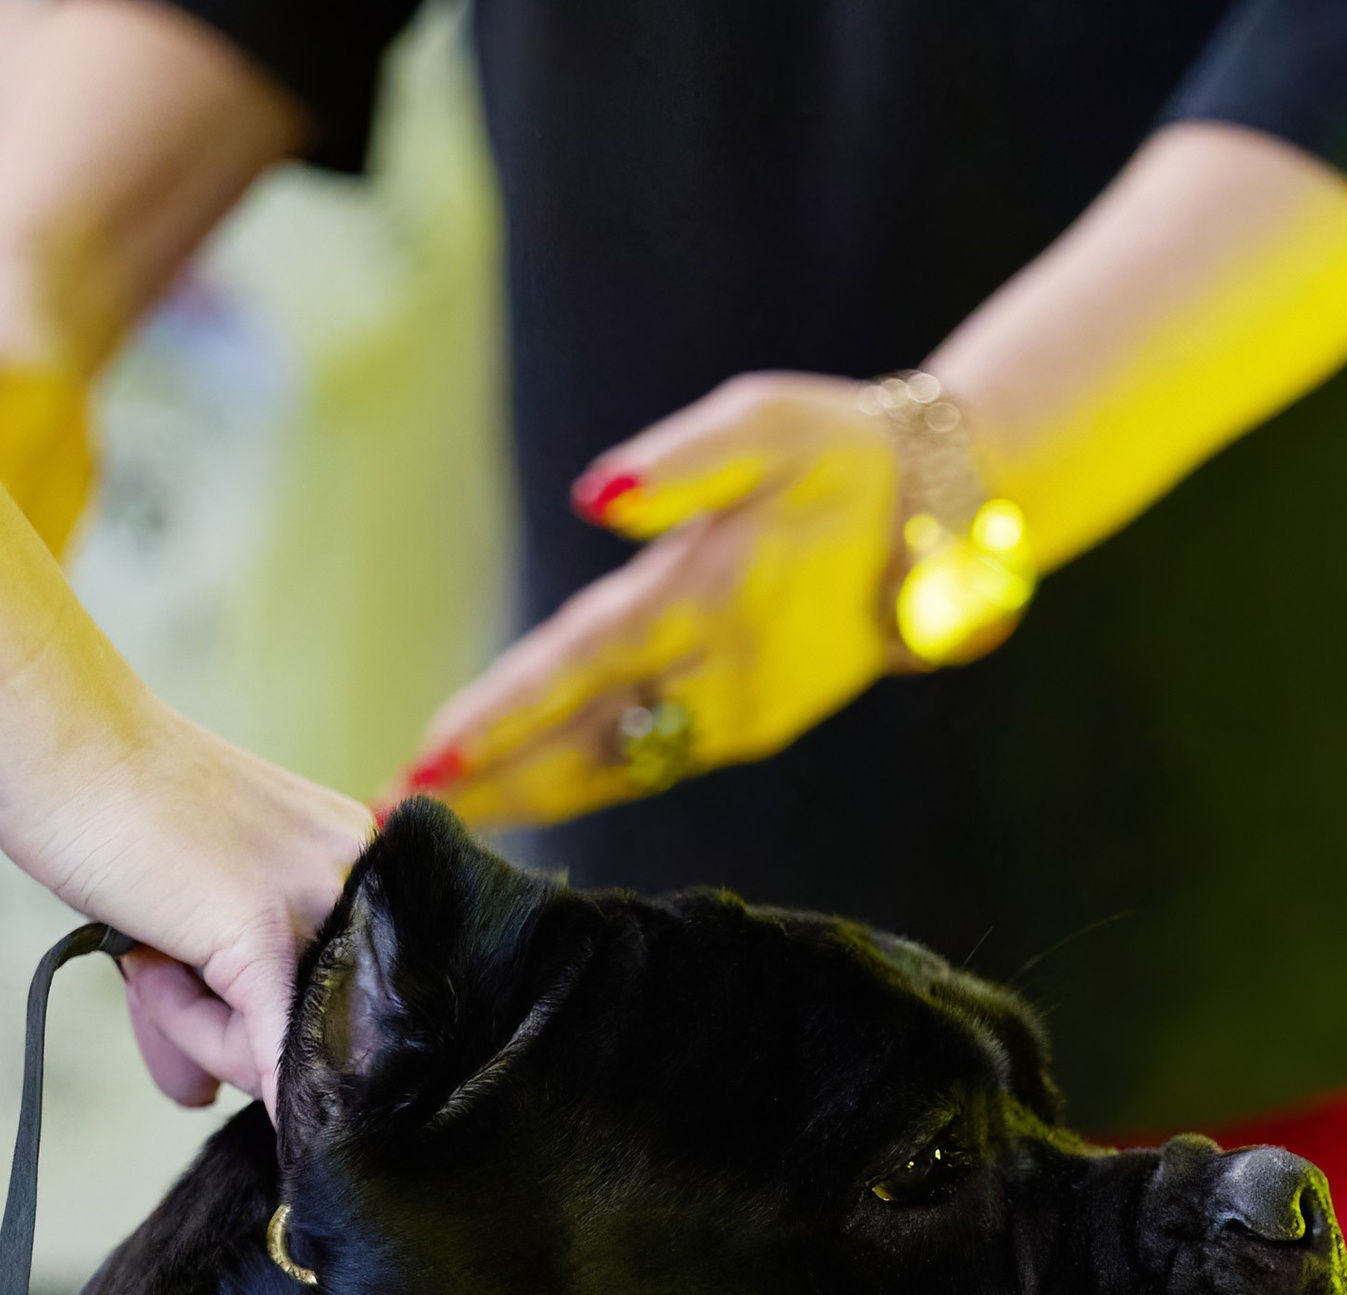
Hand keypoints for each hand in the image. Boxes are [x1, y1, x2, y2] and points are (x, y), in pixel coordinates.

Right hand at [0, 698, 367, 1113]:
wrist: (58, 734)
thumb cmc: (108, 808)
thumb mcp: (193, 902)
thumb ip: (216, 989)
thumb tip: (198, 1094)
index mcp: (356, 861)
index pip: (334, 991)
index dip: (262, 1020)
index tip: (204, 1006)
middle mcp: (358, 877)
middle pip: (313, 1026)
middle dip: (221, 1032)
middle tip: (155, 974)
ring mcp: (317, 902)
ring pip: (274, 1046)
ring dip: (190, 1026)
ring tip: (146, 956)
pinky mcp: (263, 930)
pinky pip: (271, 1049)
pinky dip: (272, 1092)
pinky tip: (263, 1120)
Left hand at [410, 375, 922, 828]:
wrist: (948, 520)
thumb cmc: (841, 454)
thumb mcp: (770, 424)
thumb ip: (680, 464)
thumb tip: (596, 495)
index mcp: (708, 596)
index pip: (582, 666)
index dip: (506, 717)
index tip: (433, 756)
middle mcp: (720, 675)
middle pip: (583, 744)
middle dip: (493, 782)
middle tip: (398, 814)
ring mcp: (739, 715)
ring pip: (615, 769)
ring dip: (529, 796)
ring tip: (444, 818)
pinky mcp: (753, 729)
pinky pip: (649, 764)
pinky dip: (584, 785)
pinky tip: (529, 797)